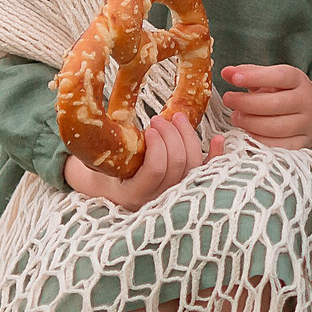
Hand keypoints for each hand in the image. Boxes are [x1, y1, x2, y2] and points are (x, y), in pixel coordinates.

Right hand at [64, 117, 225, 208]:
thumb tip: (94, 110)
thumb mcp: (101, 159)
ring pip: (195, 166)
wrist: (109, 188)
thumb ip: (108, 143)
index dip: (158, 145)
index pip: (157, 170)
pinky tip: (218, 139)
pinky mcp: (188, 188)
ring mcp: (175, 196)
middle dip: (172, 135)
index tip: (149, 127)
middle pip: (180, 165)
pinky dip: (215, 156)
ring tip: (175, 119)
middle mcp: (159, 200)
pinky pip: (208, 173)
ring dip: (188, 136)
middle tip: (158, 119)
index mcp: (134, 195)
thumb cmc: (103, 169)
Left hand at [220, 64, 311, 149]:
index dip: (255, 77)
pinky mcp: (302, 143)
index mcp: (298, 80)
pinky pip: (278, 146)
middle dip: (246, 103)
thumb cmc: (281, 93)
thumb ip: (248, 74)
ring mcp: (305, 124)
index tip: (234, 78)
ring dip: (250, 123)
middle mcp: (306, 101)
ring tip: (235, 117)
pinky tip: (246, 134)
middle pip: (276, 104)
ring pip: (276, 127)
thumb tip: (226, 72)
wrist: (309, 113)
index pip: (279, 76)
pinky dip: (259, 141)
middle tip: (228, 99)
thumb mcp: (269, 78)